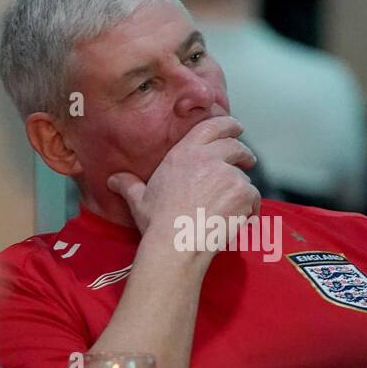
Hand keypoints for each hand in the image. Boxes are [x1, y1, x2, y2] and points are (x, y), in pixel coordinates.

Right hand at [106, 116, 259, 238]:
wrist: (178, 243)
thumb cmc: (158, 222)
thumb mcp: (139, 200)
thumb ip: (129, 185)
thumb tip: (113, 180)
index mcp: (186, 153)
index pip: (212, 127)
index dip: (228, 124)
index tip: (236, 127)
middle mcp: (209, 158)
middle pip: (236, 147)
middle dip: (243, 154)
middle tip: (247, 161)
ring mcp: (228, 174)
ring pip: (244, 178)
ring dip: (241, 189)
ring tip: (232, 206)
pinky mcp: (243, 193)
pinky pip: (254, 197)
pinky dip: (250, 208)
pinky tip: (240, 219)